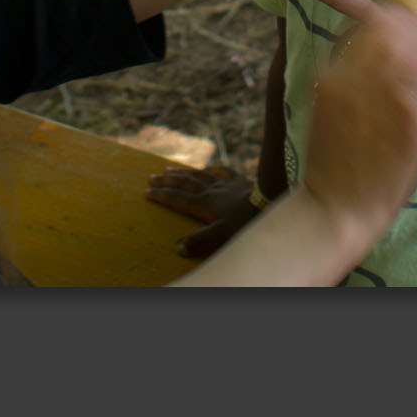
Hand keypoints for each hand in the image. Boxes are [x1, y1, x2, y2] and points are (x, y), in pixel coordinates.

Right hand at [145, 166, 261, 257]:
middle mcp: (210, 191)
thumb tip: (179, 248)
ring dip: (181, 172)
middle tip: (150, 177)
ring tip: (167, 169)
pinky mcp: (239, 180)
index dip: (161, 195)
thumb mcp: (222, 235)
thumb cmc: (245, 222)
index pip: (177, 198)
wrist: (270, 202)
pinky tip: (204, 168)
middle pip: (183, 183)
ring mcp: (225, 183)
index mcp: (203, 204)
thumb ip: (200, 242)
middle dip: (166, 181)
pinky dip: (209, 169)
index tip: (146, 192)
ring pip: (198, 175)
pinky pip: (220, 171)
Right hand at [299, 4, 416, 243]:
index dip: (398, 15)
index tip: (414, 17)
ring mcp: (383, 100)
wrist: (335, 208)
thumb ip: (352, 76)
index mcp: (332, 75)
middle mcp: (355, 80)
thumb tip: (388, 46)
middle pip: (397, 33)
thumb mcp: (328, 108)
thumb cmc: (334, 162)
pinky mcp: (410, 124)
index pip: (370, 25)